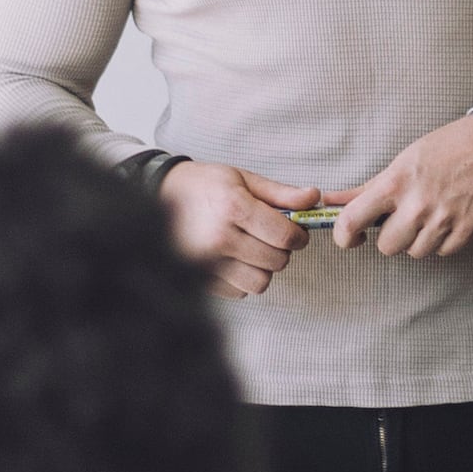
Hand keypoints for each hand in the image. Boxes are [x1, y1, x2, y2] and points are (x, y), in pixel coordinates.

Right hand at [165, 158, 325, 299]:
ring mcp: (207, 263)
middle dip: (281, 251)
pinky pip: (239, 292)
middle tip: (271, 238)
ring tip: (251, 249)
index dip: (299, 235)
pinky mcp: (200, 279)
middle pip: (277, 262)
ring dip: (263, 268)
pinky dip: (242, 278)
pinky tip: (233, 259)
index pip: (286, 236)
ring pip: (260, 282)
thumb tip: (314, 198)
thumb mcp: (243, 179)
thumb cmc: (205, 185)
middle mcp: (220, 238)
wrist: (158, 196)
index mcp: (234, 207)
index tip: (295, 231)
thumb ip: (281, 193)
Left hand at [328, 114, 472, 260]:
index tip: (351, 236)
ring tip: (430, 214)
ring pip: (416, 252)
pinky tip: (449, 218)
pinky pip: (443, 252)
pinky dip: (443, 241)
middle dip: (392, 235)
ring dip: (419, 239)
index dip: (344, 235)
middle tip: (404, 216)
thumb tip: (329, 200)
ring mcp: (444, 220)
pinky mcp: (468, 230)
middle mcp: (418, 205)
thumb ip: (365, 189)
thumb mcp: (400, 162)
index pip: (352, 221)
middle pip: (387, 247)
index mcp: (395, 184)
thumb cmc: (444, 149)